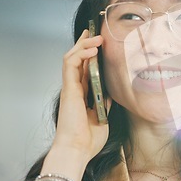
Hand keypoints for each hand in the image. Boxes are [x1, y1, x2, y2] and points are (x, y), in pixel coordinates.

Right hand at [51, 29, 109, 162]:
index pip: (84, 67)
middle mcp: (75, 88)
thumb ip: (105, 102)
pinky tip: (92, 49)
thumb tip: (112, 92)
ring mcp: (70, 87)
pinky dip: (80, 53)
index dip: (90, 53)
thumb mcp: (103, 116)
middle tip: (95, 31)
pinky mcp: (68, 88)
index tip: (98, 41)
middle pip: (77, 58)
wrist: (78, 149)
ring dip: (84, 44)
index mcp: (82, 93)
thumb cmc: (89, 139)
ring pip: (71, 57)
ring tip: (97, 37)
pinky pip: (70, 64)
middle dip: (85, 43)